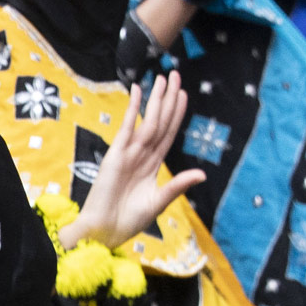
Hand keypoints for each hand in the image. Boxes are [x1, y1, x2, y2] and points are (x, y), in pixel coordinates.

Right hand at [63, 73, 206, 245]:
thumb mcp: (158, 202)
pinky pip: (127, 127)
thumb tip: (202, 174)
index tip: (183, 93)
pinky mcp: (115, 154)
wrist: (103, 231)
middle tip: (175, 74)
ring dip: (156, 99)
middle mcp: (142, 155)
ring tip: (163, 78)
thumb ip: (177, 185)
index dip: (176, 113)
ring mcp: (128, 153)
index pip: (168, 133)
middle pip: (160, 121)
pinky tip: (138, 90)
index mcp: (152, 166)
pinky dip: (133, 108)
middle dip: (168, 98)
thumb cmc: (128, 221)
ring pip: (148, 121)